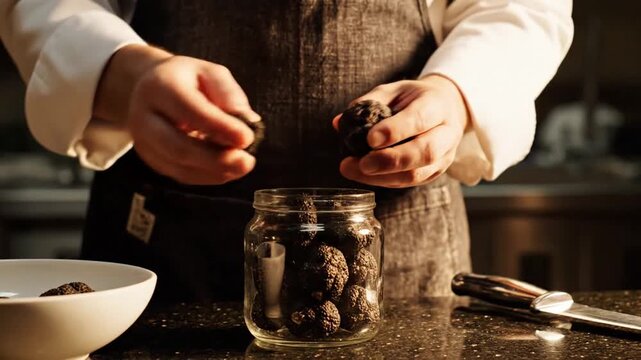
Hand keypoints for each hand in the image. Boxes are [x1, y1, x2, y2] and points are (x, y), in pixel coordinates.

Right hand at [94, 45, 258, 184]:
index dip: (219, 127)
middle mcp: (144, 118)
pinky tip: (229, 170)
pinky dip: (209, 176)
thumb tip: (248, 121)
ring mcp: (144, 143)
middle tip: (247, 162)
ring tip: (243, 166)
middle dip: (216, 159)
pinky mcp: (152, 161)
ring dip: (215, 171)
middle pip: (177, 147)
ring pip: (179, 167)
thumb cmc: (189, 80)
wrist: (152, 89)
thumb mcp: (211, 73)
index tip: (247, 138)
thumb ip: (228, 94)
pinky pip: (181, 175)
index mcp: (159, 87)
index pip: (188, 110)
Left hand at [335, 75, 468, 187]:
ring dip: (382, 176)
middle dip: (391, 160)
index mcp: (437, 105)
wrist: (445, 109)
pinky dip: (384, 180)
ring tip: (354, 169)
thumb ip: (369, 103)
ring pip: (417, 174)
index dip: (395, 131)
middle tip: (362, 163)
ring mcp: (444, 157)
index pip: (420, 119)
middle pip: (425, 152)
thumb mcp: (394, 90)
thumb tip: (339, 123)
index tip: (370, 139)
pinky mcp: (434, 173)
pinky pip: (409, 183)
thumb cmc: (414, 99)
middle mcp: (446, 133)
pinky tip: (364, 174)